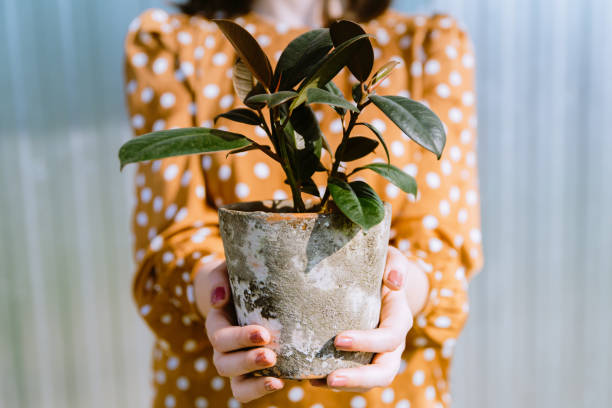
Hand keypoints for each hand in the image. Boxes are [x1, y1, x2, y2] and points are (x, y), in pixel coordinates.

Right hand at [194, 261, 284, 402]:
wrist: (248, 290)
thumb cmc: (240, 277)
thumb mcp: (227, 270)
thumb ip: (219, 278)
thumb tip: (220, 299)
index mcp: (217, 324)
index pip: (220, 338)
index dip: (239, 339)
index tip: (264, 334)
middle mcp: (223, 349)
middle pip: (224, 364)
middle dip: (247, 362)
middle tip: (271, 356)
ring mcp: (238, 363)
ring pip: (236, 385)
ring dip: (254, 384)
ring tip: (277, 378)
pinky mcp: (254, 372)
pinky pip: (250, 390)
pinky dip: (261, 390)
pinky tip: (282, 384)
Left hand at [310, 246, 418, 390]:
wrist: (382, 280)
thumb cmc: (383, 266)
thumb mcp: (391, 258)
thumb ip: (395, 264)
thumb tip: (394, 281)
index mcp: (400, 318)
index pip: (390, 337)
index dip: (368, 342)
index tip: (339, 339)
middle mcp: (393, 342)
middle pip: (385, 371)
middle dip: (359, 378)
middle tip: (331, 378)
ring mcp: (379, 354)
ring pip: (369, 381)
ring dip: (345, 385)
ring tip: (316, 382)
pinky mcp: (364, 358)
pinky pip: (353, 376)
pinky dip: (332, 381)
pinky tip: (310, 379)